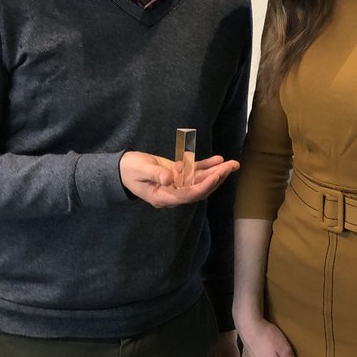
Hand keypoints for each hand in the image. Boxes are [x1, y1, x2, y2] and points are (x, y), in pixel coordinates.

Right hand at [118, 152, 237, 207]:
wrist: (123, 168)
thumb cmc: (129, 170)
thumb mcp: (140, 170)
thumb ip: (154, 174)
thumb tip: (170, 179)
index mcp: (164, 197)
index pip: (188, 195)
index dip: (203, 186)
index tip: (216, 176)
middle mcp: (174, 193)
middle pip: (200, 188)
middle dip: (217, 178)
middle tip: (231, 167)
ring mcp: (178, 184)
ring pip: (201, 180)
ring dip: (217, 172)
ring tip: (233, 163)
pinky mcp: (178, 175)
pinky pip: (195, 171)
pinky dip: (207, 165)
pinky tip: (219, 159)